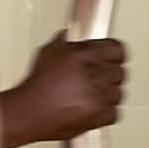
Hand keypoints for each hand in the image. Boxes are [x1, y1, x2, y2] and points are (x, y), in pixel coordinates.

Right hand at [0, 38, 127, 146]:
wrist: (29, 111)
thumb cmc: (38, 84)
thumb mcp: (50, 51)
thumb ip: (68, 40)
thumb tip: (75, 32)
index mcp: (86, 55)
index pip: (117, 49)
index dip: (113, 54)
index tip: (110, 58)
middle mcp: (96, 74)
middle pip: (119, 72)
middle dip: (108, 75)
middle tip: (94, 79)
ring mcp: (99, 96)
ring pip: (118, 93)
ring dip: (106, 95)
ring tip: (89, 95)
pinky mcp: (99, 115)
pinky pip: (114, 113)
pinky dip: (104, 113)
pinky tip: (91, 108)